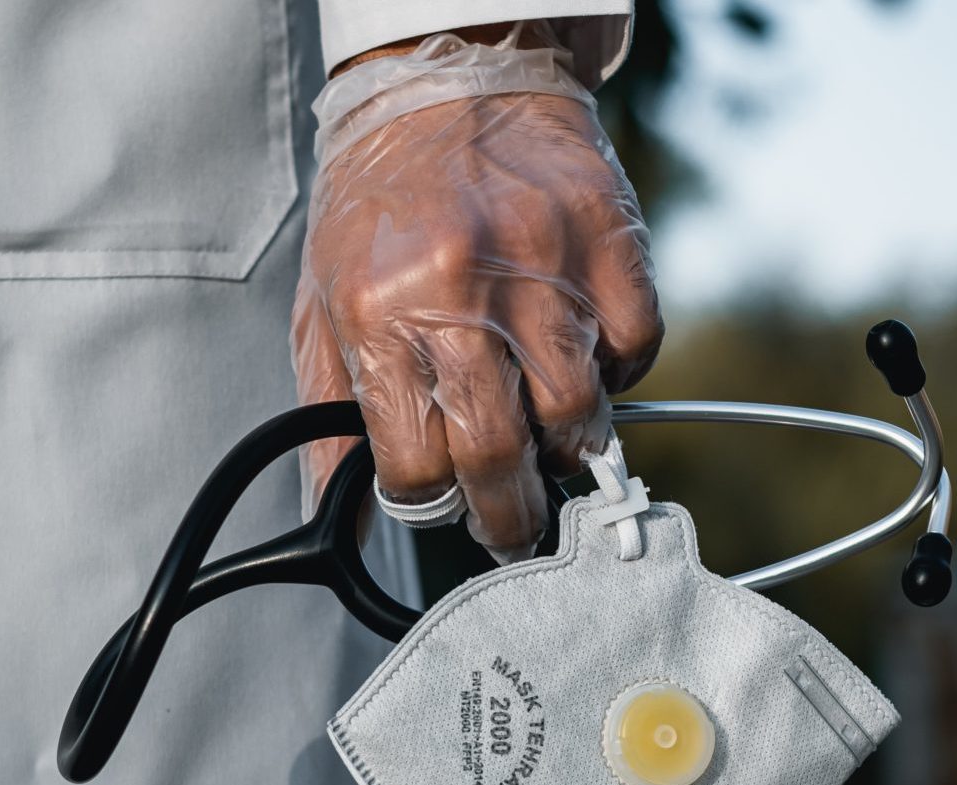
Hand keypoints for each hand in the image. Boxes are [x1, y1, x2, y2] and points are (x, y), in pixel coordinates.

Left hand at [292, 57, 661, 561]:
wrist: (443, 84)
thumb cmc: (379, 210)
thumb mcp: (322, 308)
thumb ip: (329, 419)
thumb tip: (339, 517)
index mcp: (378, 315)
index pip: (417, 466)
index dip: (434, 504)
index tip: (448, 507)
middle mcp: (461, 292)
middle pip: (500, 455)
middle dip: (510, 517)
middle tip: (514, 528)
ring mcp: (544, 265)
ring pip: (577, 413)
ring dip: (566, 447)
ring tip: (549, 440)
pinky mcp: (608, 240)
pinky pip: (634, 349)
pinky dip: (616, 375)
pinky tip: (584, 361)